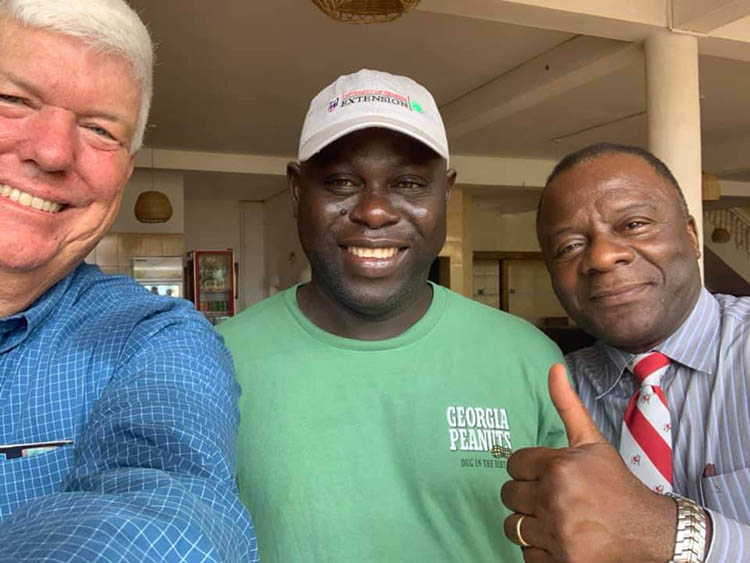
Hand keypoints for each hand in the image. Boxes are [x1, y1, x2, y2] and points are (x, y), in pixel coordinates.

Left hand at [500, 363, 676, 561]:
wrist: (648, 530)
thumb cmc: (616, 483)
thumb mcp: (592, 442)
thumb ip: (567, 405)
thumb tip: (554, 368)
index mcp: (558, 467)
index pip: (513, 464)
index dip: (528, 469)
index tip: (545, 475)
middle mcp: (554, 499)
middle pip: (508, 495)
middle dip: (526, 495)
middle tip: (550, 497)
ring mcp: (558, 533)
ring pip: (514, 526)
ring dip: (529, 524)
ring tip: (553, 518)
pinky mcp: (562, 562)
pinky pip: (526, 555)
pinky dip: (539, 550)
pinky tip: (560, 539)